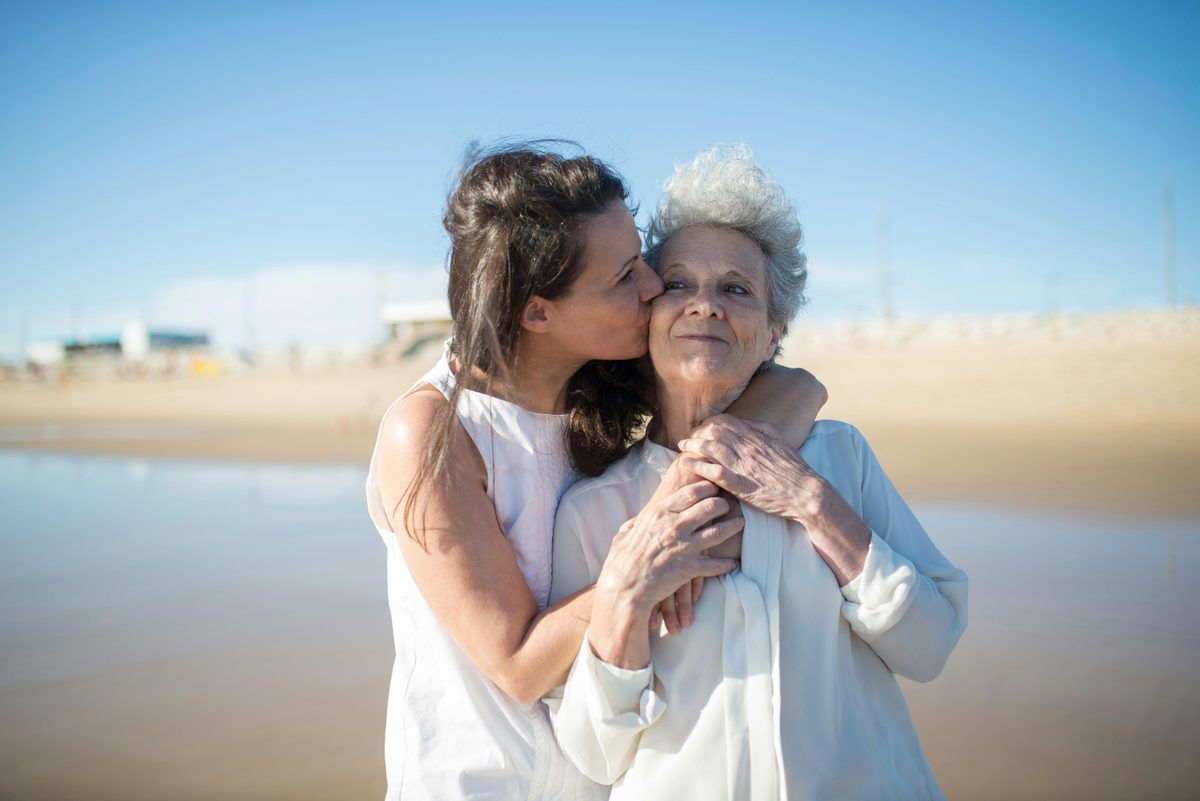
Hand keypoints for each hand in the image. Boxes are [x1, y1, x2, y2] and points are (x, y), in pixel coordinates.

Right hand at [596, 477, 739, 624]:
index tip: (714, 488)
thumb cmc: (620, 561)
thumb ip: (633, 526)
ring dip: (733, 526)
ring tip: (740, 523)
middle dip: (722, 505)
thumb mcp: (623, 535)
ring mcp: (685, 546)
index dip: (707, 488)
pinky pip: (716, 564)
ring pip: (719, 532)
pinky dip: (726, 564)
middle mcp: (675, 525)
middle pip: (710, 507)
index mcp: (660, 513)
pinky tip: (733, 563)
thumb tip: (633, 523)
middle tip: (728, 506)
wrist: (624, 586)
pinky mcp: (690, 567)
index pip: (691, 492)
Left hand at [677, 414, 824, 522]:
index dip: (709, 422)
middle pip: (713, 431)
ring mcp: (742, 465)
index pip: (725, 421)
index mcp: (756, 436)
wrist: (805, 493)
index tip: (702, 428)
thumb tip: (746, 422)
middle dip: (697, 433)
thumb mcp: (781, 442)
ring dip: (692, 445)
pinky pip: (712, 471)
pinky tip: (686, 462)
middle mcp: (746, 447)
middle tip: (688, 438)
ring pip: (709, 447)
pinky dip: (697, 465)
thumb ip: (763, 429)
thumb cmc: (795, 470)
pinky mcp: (738, 484)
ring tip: (682, 447)